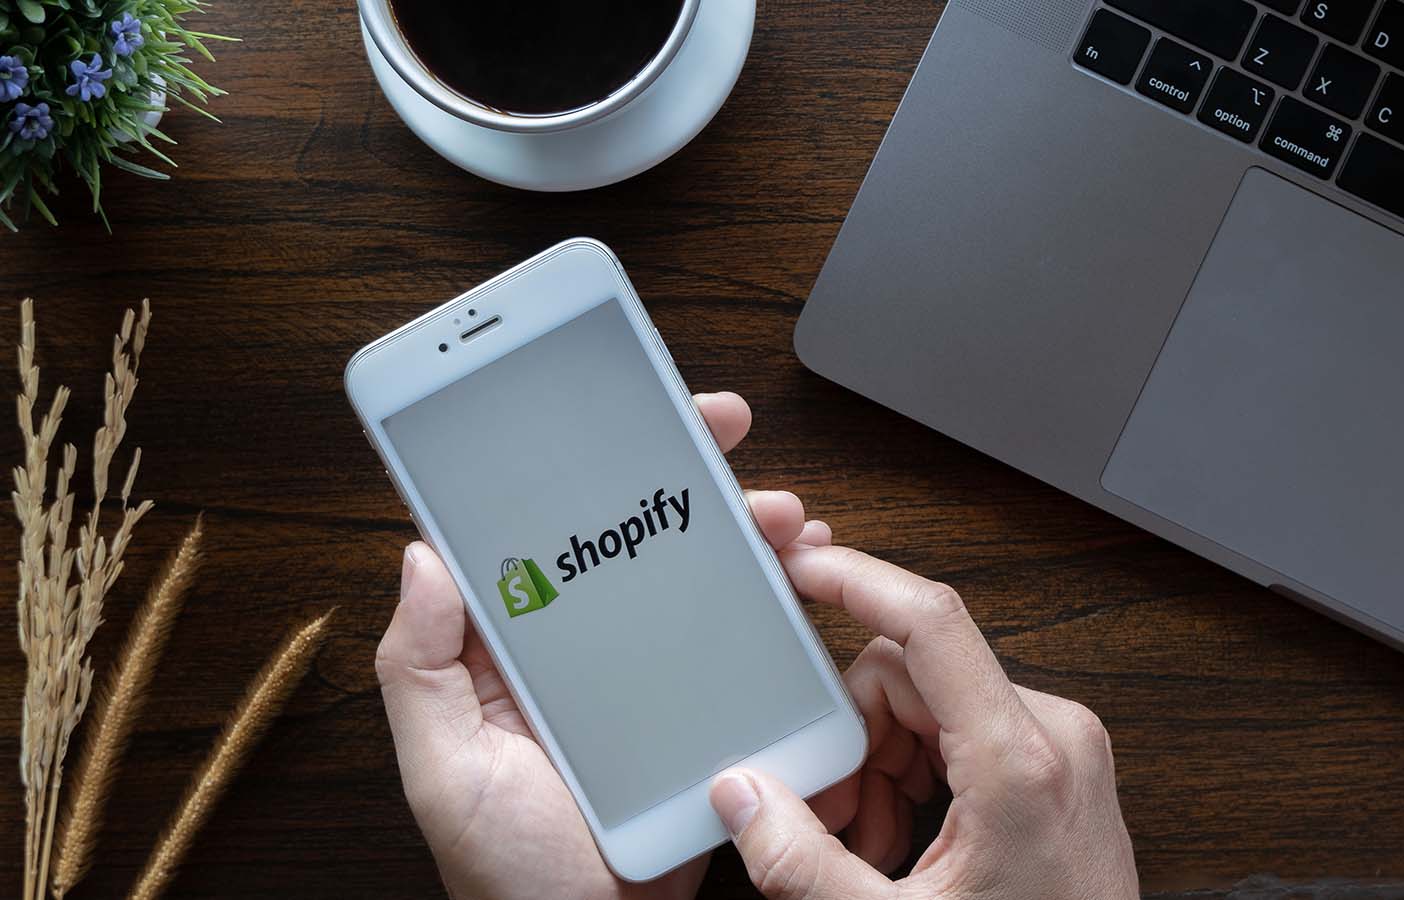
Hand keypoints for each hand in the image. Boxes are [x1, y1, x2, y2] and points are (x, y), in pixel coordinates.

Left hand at [375, 392, 826, 899]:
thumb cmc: (509, 874)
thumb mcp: (445, 772)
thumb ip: (419, 670)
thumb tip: (423, 556)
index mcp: (514, 647)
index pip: (545, 529)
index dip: (581, 459)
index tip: (620, 408)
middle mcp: (583, 648)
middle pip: (632, 535)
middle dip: (682, 473)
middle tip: (722, 434)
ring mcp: (647, 679)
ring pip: (696, 578)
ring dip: (741, 531)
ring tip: (779, 516)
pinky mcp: (702, 714)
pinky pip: (740, 646)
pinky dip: (775, 606)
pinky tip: (800, 582)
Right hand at [709, 544, 1138, 899]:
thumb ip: (802, 863)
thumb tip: (740, 797)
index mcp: (1020, 761)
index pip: (929, 620)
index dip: (855, 580)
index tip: (800, 566)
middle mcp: (1054, 733)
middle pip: (911, 674)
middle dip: (855, 740)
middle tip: (838, 819)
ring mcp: (1063, 746)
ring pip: (930, 701)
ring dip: (882, 764)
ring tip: (875, 847)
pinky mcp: (1061, 763)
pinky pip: (961, 730)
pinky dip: (917, 775)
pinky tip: (905, 840)